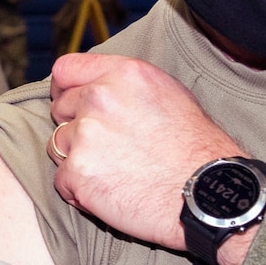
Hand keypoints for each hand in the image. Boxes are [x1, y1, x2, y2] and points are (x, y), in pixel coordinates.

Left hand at [46, 53, 242, 251]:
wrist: (207, 195)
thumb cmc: (197, 149)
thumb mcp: (170, 94)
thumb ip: (126, 86)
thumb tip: (98, 86)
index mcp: (123, 74)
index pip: (66, 69)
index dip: (65, 89)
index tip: (70, 104)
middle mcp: (100, 98)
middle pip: (60, 108)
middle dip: (76, 127)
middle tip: (110, 149)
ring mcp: (86, 135)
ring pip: (58, 145)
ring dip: (79, 160)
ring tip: (116, 172)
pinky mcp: (78, 172)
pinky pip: (62, 180)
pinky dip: (80, 191)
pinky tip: (112, 192)